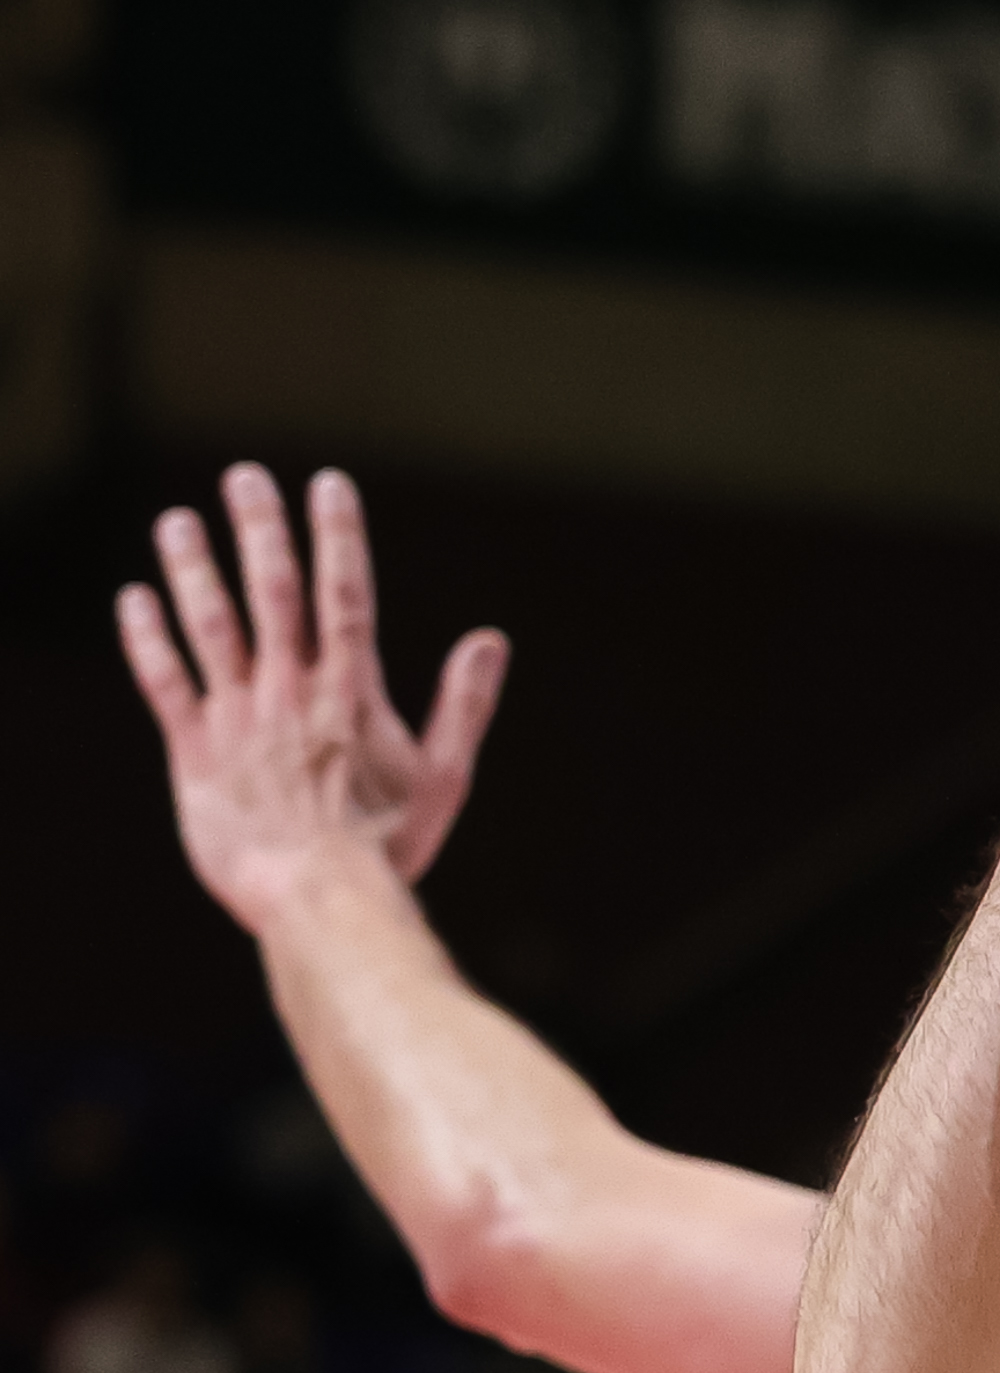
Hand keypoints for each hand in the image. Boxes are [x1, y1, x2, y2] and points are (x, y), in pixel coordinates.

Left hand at [119, 465, 509, 939]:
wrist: (317, 897)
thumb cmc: (388, 845)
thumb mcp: (446, 776)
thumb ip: (464, 704)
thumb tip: (491, 640)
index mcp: (351, 692)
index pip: (346, 595)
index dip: (338, 535)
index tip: (328, 484)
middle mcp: (290, 690)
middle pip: (273, 593)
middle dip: (260, 530)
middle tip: (245, 476)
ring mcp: (238, 718)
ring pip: (211, 627)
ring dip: (193, 570)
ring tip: (178, 520)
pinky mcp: (195, 752)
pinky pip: (164, 685)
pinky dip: (147, 640)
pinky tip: (135, 599)